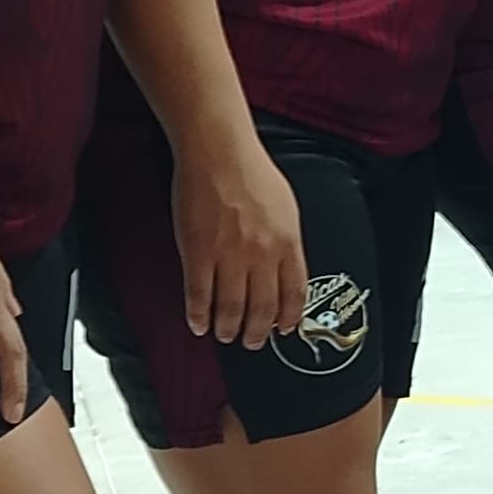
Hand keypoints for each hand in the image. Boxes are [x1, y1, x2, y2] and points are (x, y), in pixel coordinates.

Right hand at [176, 123, 306, 352]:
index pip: (294, 294)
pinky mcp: (198, 253)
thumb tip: (285, 269)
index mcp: (288, 243)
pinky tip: (198, 323)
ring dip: (228, 329)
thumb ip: (286, 241)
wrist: (219, 151)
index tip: (283, 329)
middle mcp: (263, 254)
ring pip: (230, 309)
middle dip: (257, 333)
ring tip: (225, 335)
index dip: (288, 318)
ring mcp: (229, 256)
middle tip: (251, 342)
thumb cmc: (251, 171)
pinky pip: (198, 295)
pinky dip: (198, 315)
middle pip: (262, 309)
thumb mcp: (286, 207)